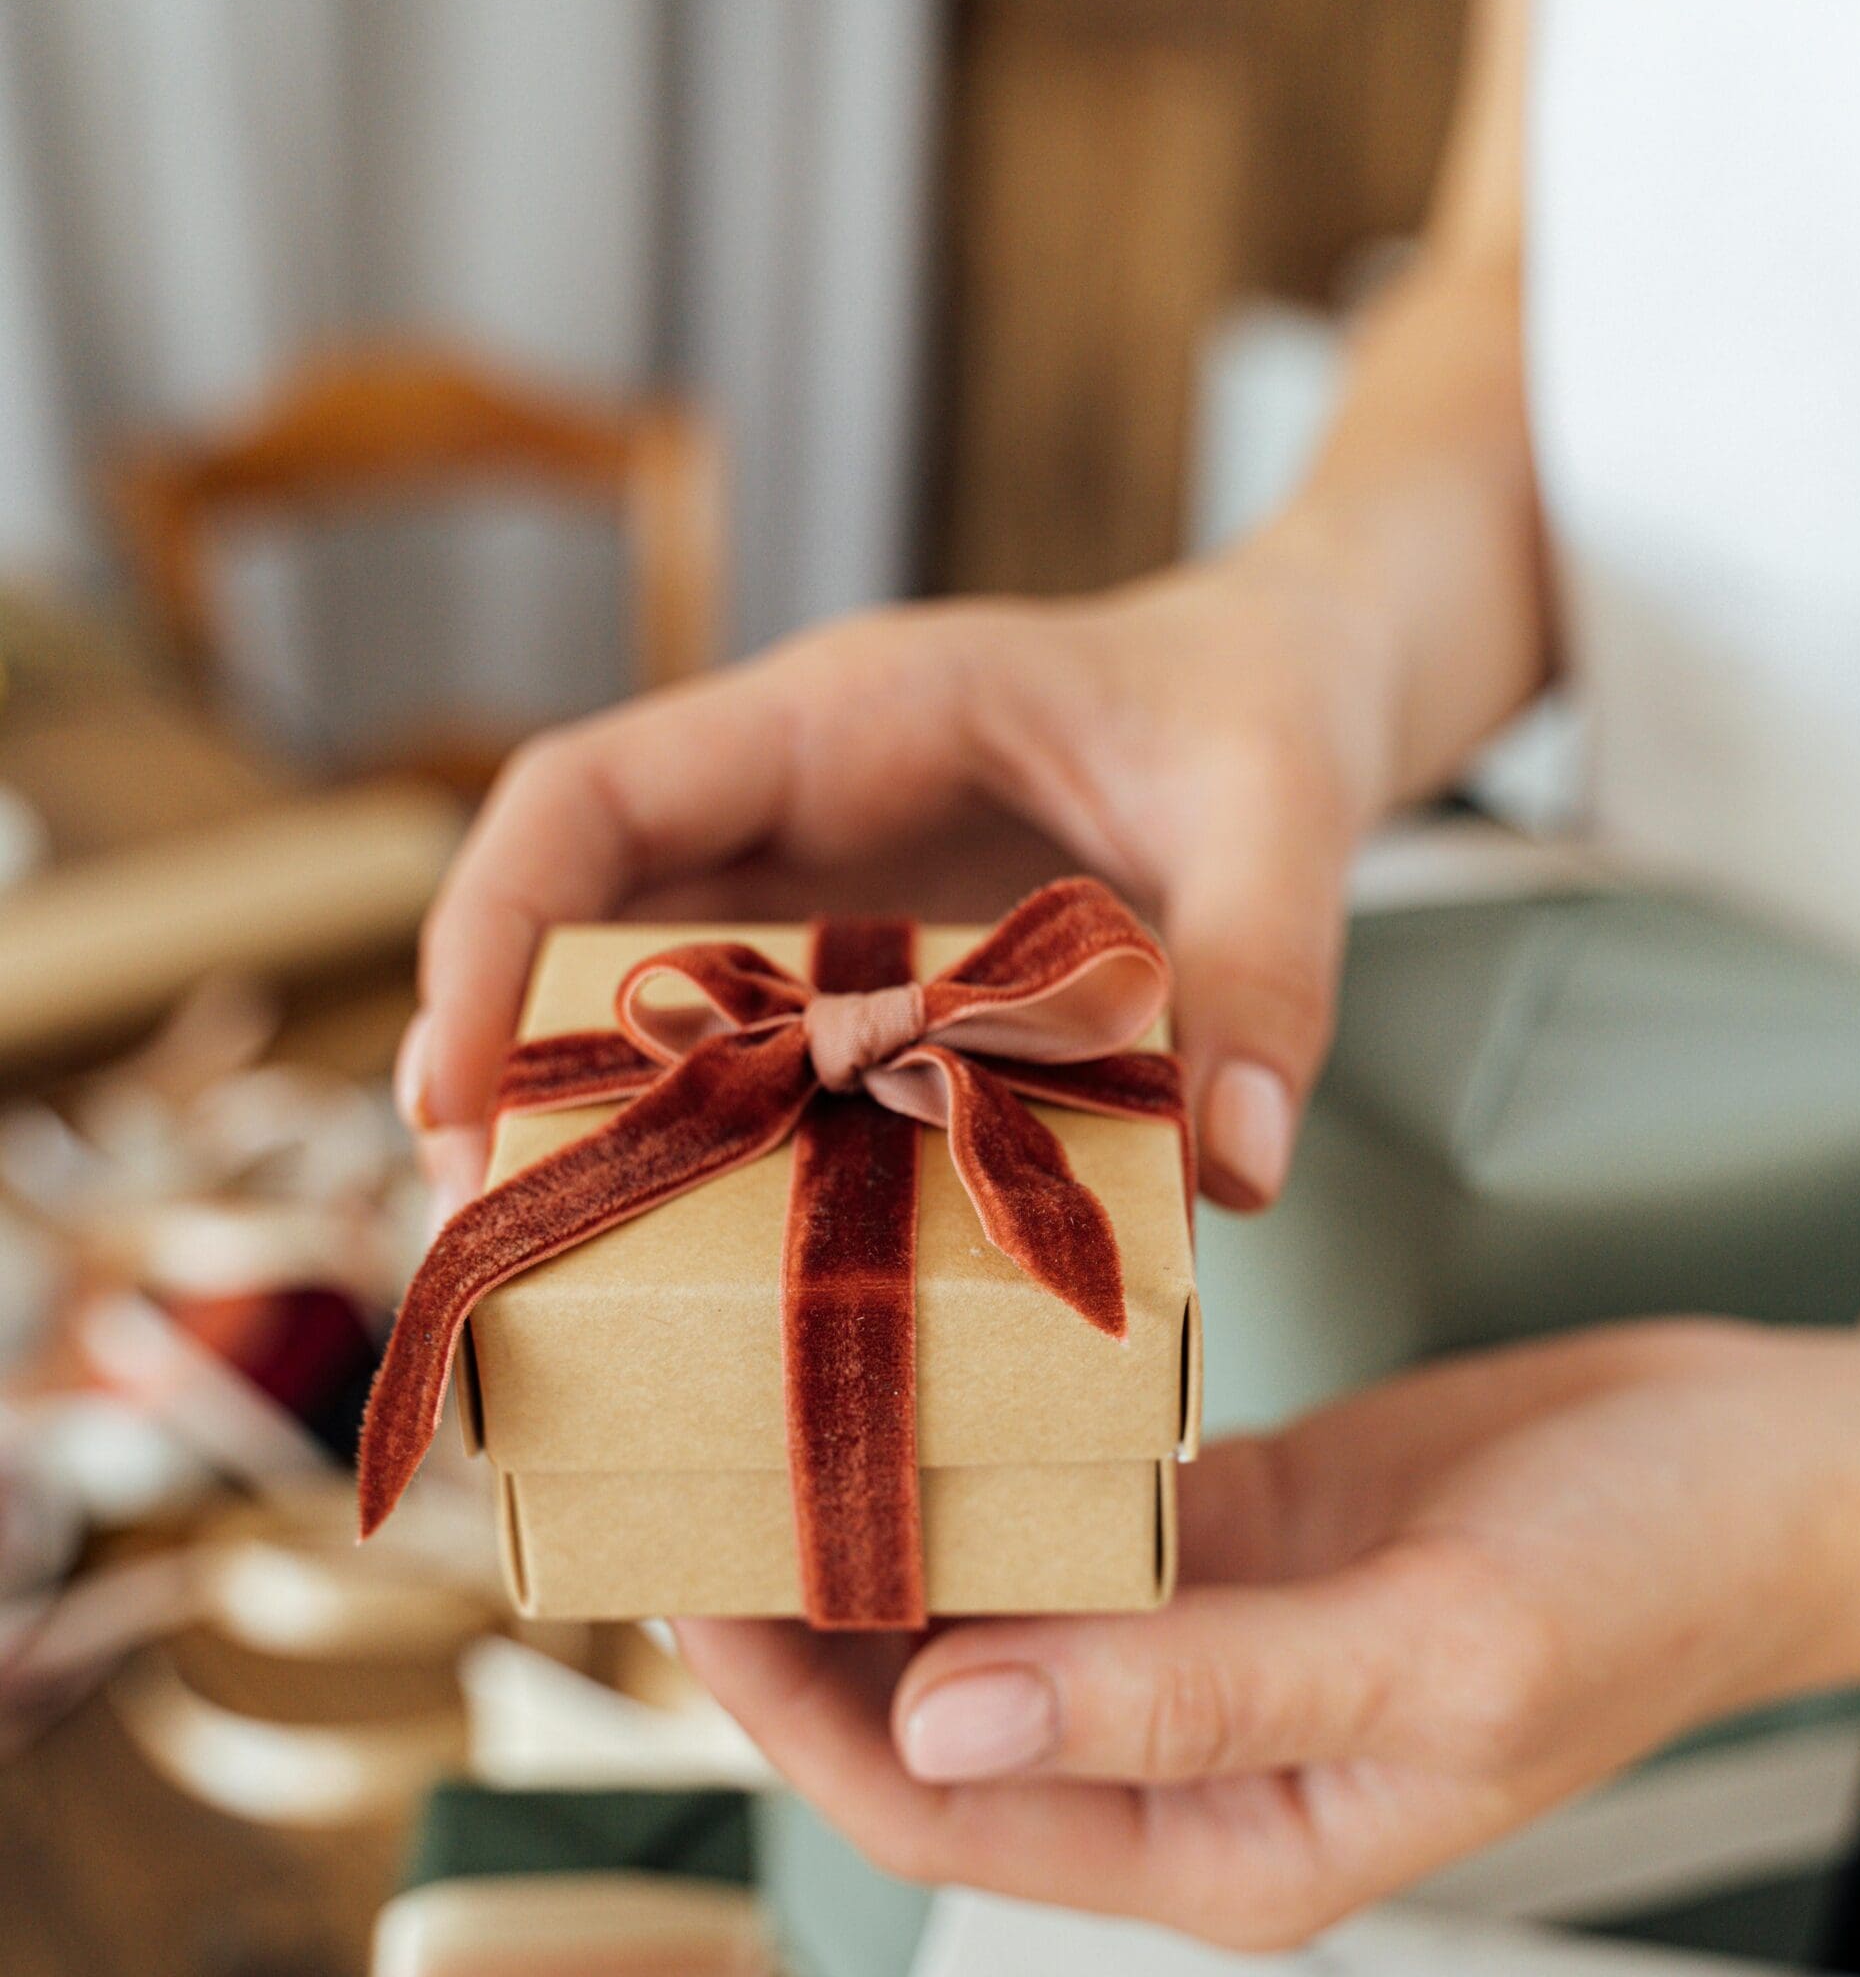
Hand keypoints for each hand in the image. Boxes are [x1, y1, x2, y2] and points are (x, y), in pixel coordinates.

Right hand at [397, 556, 1393, 1220]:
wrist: (1293, 693)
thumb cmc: (1262, 709)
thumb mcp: (1281, 813)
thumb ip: (1262, 968)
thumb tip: (1234, 1166)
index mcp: (841, 719)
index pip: (589, 798)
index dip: (490, 934)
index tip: (449, 1093)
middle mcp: (792, 808)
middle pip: (574, 922)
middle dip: (503, 1071)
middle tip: (478, 1236)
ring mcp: (821, 897)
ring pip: (645, 1005)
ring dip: (597, 1132)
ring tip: (563, 1282)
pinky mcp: (868, 978)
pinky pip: (758, 1065)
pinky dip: (727, 1160)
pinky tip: (733, 1276)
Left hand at [677, 1321, 1859, 1949]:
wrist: (1775, 1470)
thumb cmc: (1649, 1577)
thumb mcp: (1428, 1650)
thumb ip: (1186, 1697)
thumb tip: (939, 1723)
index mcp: (1223, 1849)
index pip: (945, 1816)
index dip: (801, 1722)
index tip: (692, 1602)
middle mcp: (1186, 1762)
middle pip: (927, 1717)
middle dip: (797, 1627)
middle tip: (680, 1485)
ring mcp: (1201, 1644)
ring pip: (978, 1608)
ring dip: (869, 1535)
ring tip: (749, 1421)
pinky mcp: (1227, 1536)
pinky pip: (1061, 1510)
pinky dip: (975, 1459)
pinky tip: (895, 1374)